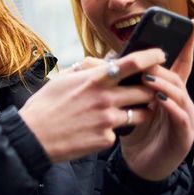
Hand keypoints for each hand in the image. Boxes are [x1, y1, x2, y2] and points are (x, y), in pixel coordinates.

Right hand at [19, 49, 164, 162]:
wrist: (33, 137)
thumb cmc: (44, 106)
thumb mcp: (62, 80)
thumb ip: (85, 70)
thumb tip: (101, 63)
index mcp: (94, 80)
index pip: (132, 63)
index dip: (151, 56)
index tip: (160, 55)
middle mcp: (105, 98)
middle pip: (145, 90)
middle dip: (150, 90)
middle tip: (146, 90)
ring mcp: (107, 120)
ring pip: (141, 114)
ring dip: (139, 112)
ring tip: (127, 112)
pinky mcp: (106, 139)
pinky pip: (120, 133)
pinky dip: (113, 131)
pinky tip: (97, 130)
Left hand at [119, 28, 193, 180]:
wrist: (139, 165)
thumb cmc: (133, 131)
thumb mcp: (127, 103)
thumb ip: (121, 83)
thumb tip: (98, 61)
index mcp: (168, 92)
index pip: (179, 65)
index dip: (185, 45)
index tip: (189, 25)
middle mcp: (180, 102)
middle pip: (178, 76)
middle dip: (165, 65)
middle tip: (149, 57)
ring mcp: (185, 118)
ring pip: (180, 94)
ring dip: (165, 84)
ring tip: (149, 77)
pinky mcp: (184, 136)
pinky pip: (180, 117)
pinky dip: (171, 107)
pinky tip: (159, 100)